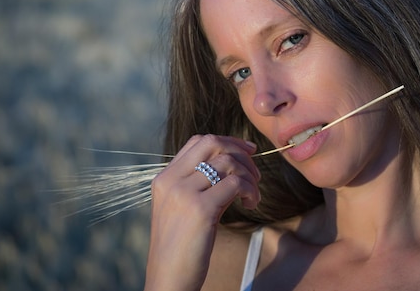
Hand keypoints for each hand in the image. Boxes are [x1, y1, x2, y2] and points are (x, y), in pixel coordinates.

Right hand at [144, 134, 259, 290]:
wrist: (168, 279)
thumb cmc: (179, 248)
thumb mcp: (181, 208)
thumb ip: (197, 184)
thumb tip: (231, 164)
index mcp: (164, 178)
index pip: (198, 141)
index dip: (227, 141)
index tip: (247, 151)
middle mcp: (171, 180)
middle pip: (212, 143)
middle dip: (241, 152)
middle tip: (255, 173)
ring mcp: (184, 192)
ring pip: (227, 162)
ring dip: (249, 175)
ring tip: (252, 196)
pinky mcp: (200, 209)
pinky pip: (235, 183)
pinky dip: (250, 190)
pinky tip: (250, 204)